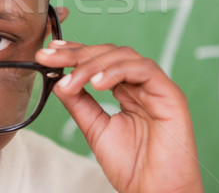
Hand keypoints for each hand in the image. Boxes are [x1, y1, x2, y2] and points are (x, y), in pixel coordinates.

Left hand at [36, 40, 203, 192]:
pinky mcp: (171, 94)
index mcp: (125, 90)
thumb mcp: (95, 128)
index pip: (98, 61)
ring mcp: (156, 87)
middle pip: (108, 53)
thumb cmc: (132, 166)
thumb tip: (58, 80)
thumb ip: (79, 102)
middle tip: (50, 58)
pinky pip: (144, 70)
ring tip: (73, 81)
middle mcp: (140, 84)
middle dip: (76, 54)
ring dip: (93, 64)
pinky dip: (118, 71)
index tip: (47, 53)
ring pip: (123, 56)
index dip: (73, 52)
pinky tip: (98, 83)